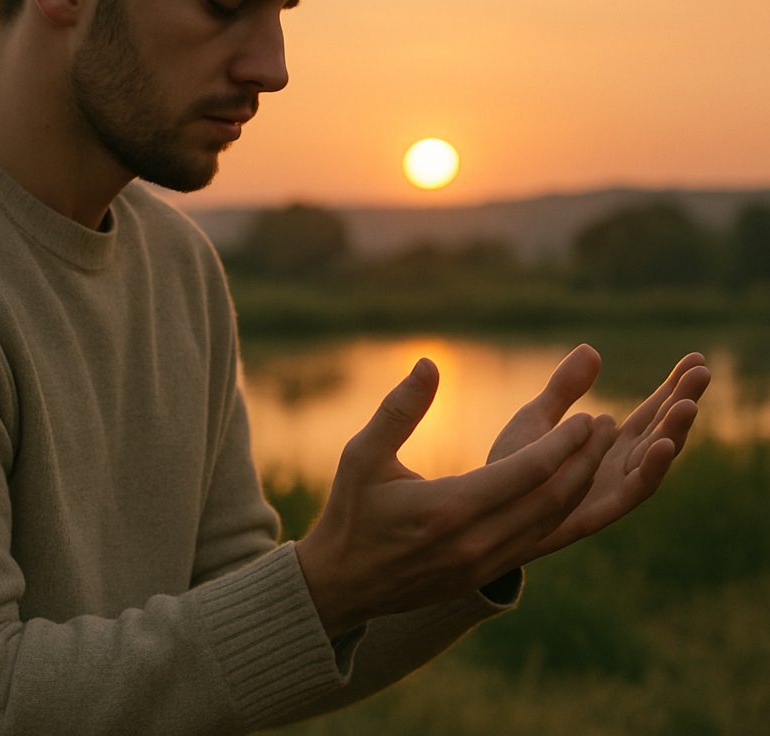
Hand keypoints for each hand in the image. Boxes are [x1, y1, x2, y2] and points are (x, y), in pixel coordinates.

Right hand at [295, 359, 615, 637]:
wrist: (342, 585)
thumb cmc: (351, 511)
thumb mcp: (362, 454)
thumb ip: (400, 408)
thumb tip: (428, 362)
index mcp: (449, 508)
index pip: (528, 473)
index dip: (564, 443)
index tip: (588, 416)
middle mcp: (476, 542)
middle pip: (552, 499)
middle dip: (586, 461)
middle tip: (606, 426)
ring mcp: (484, 564)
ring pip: (551, 523)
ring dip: (580, 486)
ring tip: (598, 451)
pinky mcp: (485, 574)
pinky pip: (538, 540)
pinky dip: (562, 511)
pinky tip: (569, 486)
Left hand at [485, 344, 708, 556]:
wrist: (485, 513)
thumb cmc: (511, 468)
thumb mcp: (536, 418)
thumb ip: (564, 389)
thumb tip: (592, 349)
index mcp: (605, 445)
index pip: (648, 413)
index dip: (671, 388)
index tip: (695, 359)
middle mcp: (615, 467)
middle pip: (659, 432)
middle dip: (681, 403)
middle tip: (703, 372)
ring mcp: (609, 490)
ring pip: (652, 460)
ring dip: (674, 433)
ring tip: (688, 404)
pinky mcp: (598, 511)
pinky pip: (632, 492)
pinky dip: (652, 469)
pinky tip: (667, 443)